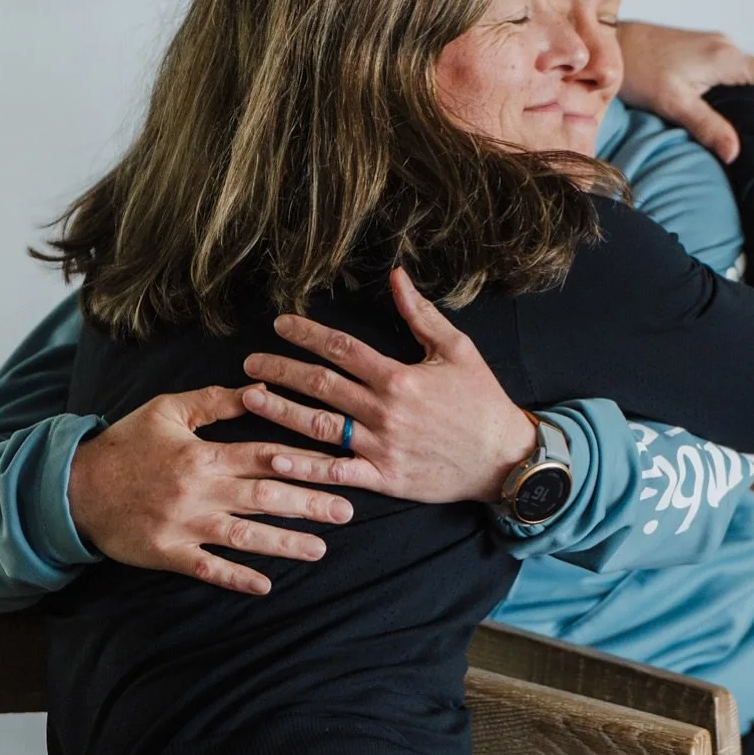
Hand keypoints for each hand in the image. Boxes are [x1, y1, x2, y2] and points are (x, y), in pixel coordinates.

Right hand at [67, 385, 354, 594]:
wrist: (74, 487)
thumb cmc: (125, 444)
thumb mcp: (167, 411)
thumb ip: (215, 402)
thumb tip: (260, 389)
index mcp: (203, 454)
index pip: (266, 456)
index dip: (307, 461)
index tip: (340, 464)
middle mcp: (199, 490)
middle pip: (265, 497)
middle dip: (310, 503)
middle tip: (348, 510)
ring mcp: (184, 525)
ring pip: (244, 536)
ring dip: (285, 543)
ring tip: (321, 549)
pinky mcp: (168, 553)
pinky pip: (207, 569)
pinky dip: (235, 578)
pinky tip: (265, 586)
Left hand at [241, 268, 536, 503]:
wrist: (504, 458)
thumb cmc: (483, 401)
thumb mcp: (458, 349)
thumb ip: (421, 314)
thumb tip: (396, 277)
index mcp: (399, 376)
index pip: (341, 347)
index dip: (305, 333)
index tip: (279, 324)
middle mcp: (384, 410)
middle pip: (320, 384)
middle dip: (280, 370)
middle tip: (249, 362)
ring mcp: (381, 446)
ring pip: (319, 426)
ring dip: (280, 411)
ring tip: (249, 398)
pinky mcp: (384, 477)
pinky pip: (337, 473)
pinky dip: (304, 468)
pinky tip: (275, 459)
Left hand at [617, 21, 753, 163]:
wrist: (612, 43)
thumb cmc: (637, 70)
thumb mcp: (673, 103)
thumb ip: (707, 126)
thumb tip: (735, 153)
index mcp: (726, 59)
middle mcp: (727, 47)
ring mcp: (716, 45)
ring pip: (751, 73)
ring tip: (750, 130)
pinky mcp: (704, 48)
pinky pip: (734, 70)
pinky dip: (740, 91)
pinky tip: (726, 112)